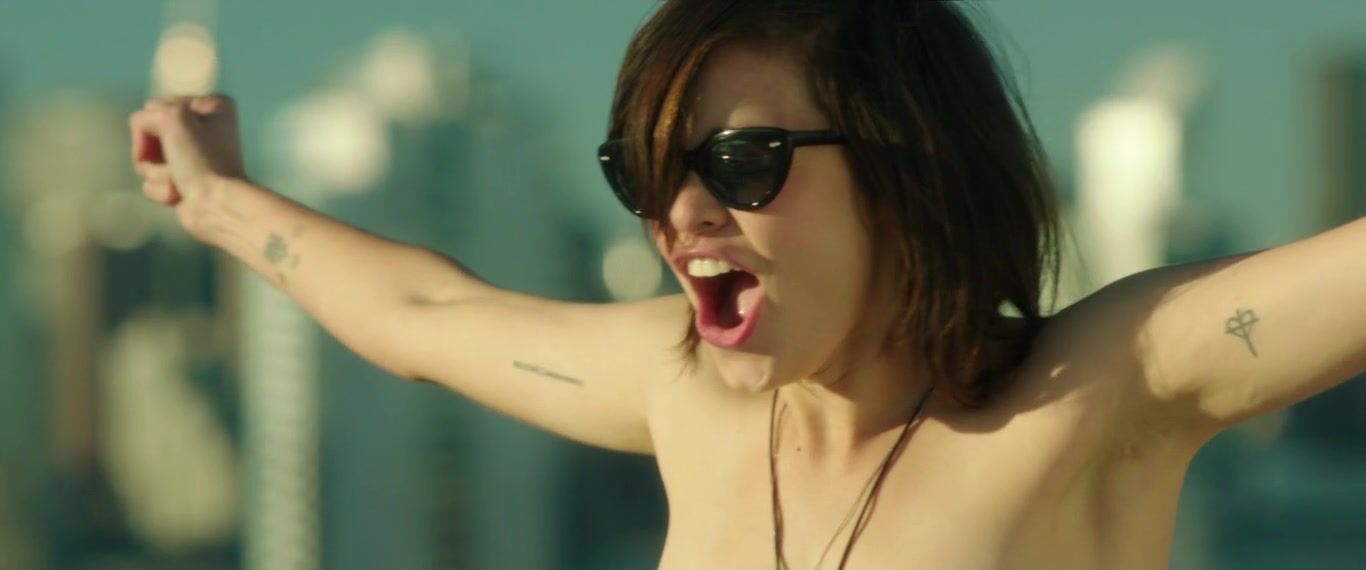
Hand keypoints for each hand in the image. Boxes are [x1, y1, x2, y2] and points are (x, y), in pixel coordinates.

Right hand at [129, 95, 246, 239]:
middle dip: (154, 153)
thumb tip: (144, 149)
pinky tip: (181, 196)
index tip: (177, 138)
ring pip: (147, 160)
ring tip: (180, 181)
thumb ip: (146, 117)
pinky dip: (160, 190)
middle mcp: (206, 130)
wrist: (219, 207)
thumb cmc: (202, 160)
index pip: (154, 108)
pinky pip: (152, 182)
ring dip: (157, 173)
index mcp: (212, 106)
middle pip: (149, 135)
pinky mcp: (184, 182)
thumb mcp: (171, 118)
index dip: (155, 126)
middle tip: (177, 163)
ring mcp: (194, 158)